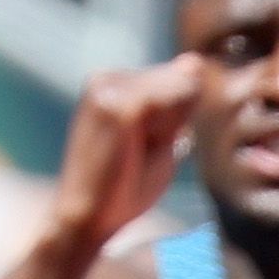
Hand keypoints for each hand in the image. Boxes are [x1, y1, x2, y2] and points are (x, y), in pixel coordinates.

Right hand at [51, 56, 196, 247]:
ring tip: (138, 152)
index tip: (144, 147)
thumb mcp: (160, 141)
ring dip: (174, 128)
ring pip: (184, 88)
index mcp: (114, 82)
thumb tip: (193, 60)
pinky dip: (171, 129)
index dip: (179, 121)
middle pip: (185, 82)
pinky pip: (177, 98)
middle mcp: (107, 76)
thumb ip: (178, 105)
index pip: (181, 81)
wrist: (85, 217)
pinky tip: (139, 148)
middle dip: (179, 121)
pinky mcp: (118, 105)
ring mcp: (109, 87)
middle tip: (140, 153)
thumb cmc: (123, 188)